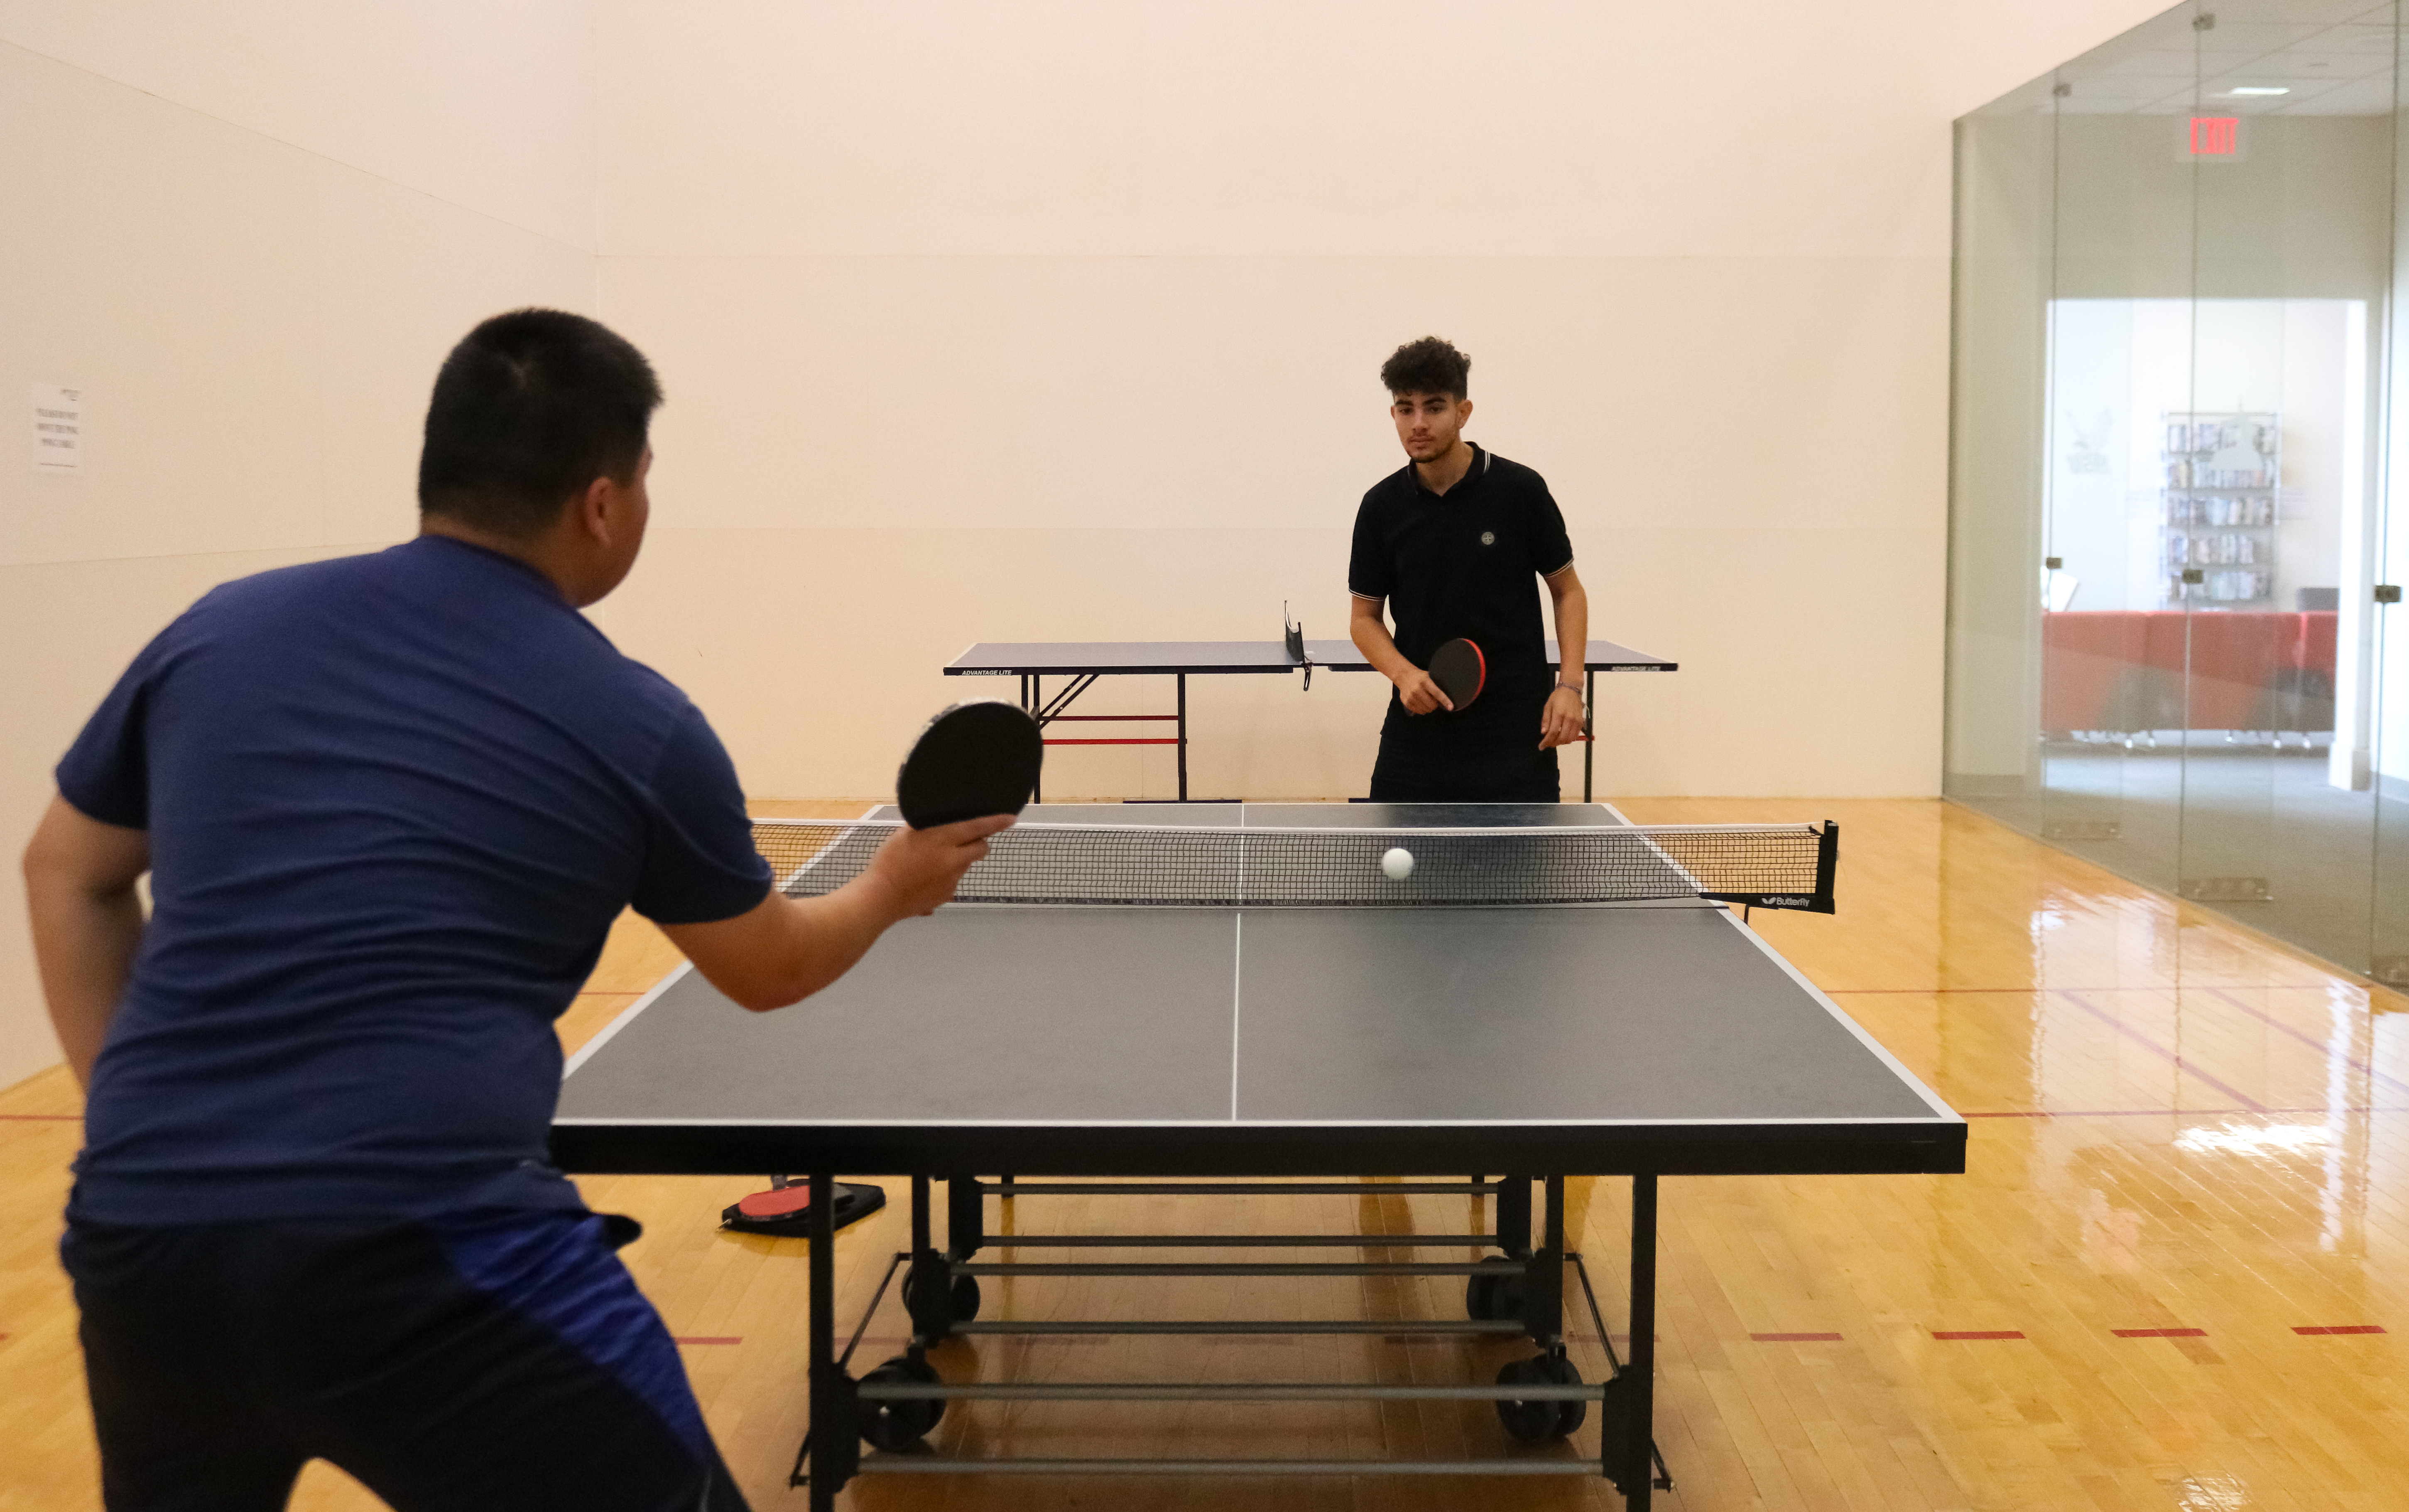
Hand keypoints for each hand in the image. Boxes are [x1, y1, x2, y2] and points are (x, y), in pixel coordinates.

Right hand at [864, 814, 1013, 917]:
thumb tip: (939, 825)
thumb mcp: (905, 835)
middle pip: (981, 849)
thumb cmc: (888, 862)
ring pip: (965, 865)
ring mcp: (952, 880)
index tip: (1011, 819)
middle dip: (977, 843)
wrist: (881, 897)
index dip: (996, 822)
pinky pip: (953, 881)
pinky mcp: (947, 895)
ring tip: (930, 863)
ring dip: (956, 860)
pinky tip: (925, 878)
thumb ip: (927, 828)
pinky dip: (945, 877)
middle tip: (962, 841)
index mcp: (943, 840)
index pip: (977, 827)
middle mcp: (953, 860)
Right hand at [1395, 665, 1453, 714]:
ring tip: (1426, 700)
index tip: (1451, 707)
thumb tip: (1448, 696)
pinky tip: (1420, 702)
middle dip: (1435, 704)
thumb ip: (1437, 685)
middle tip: (1433, 700)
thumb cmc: (1420, 677)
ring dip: (1429, 707)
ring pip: (1426, 709)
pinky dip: (1422, 709)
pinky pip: (1419, 711)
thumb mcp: (1429, 676)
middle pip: (1432, 705)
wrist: (1403, 675)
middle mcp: (1417, 689)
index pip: (1437, 693)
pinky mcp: (1406, 702)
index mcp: (1425, 681)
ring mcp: (1411, 696)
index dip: (1445, 700)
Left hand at [1538, 686, 1583, 748]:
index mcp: (1559, 714)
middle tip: (1547, 743)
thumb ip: (1546, 720)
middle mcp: (1569, 718)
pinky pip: (1575, 735)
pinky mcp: (1581, 722)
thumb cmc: (1558, 697)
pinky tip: (1562, 736)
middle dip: (1553, 744)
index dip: (1546, 742)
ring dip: (1561, 742)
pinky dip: (1568, 739)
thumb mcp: (1548, 706)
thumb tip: (1544, 732)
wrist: (1571, 690)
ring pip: (1569, 739)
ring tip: (1554, 740)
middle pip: (1562, 738)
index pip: (1552, 733)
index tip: (1541, 746)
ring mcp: (1576, 721)